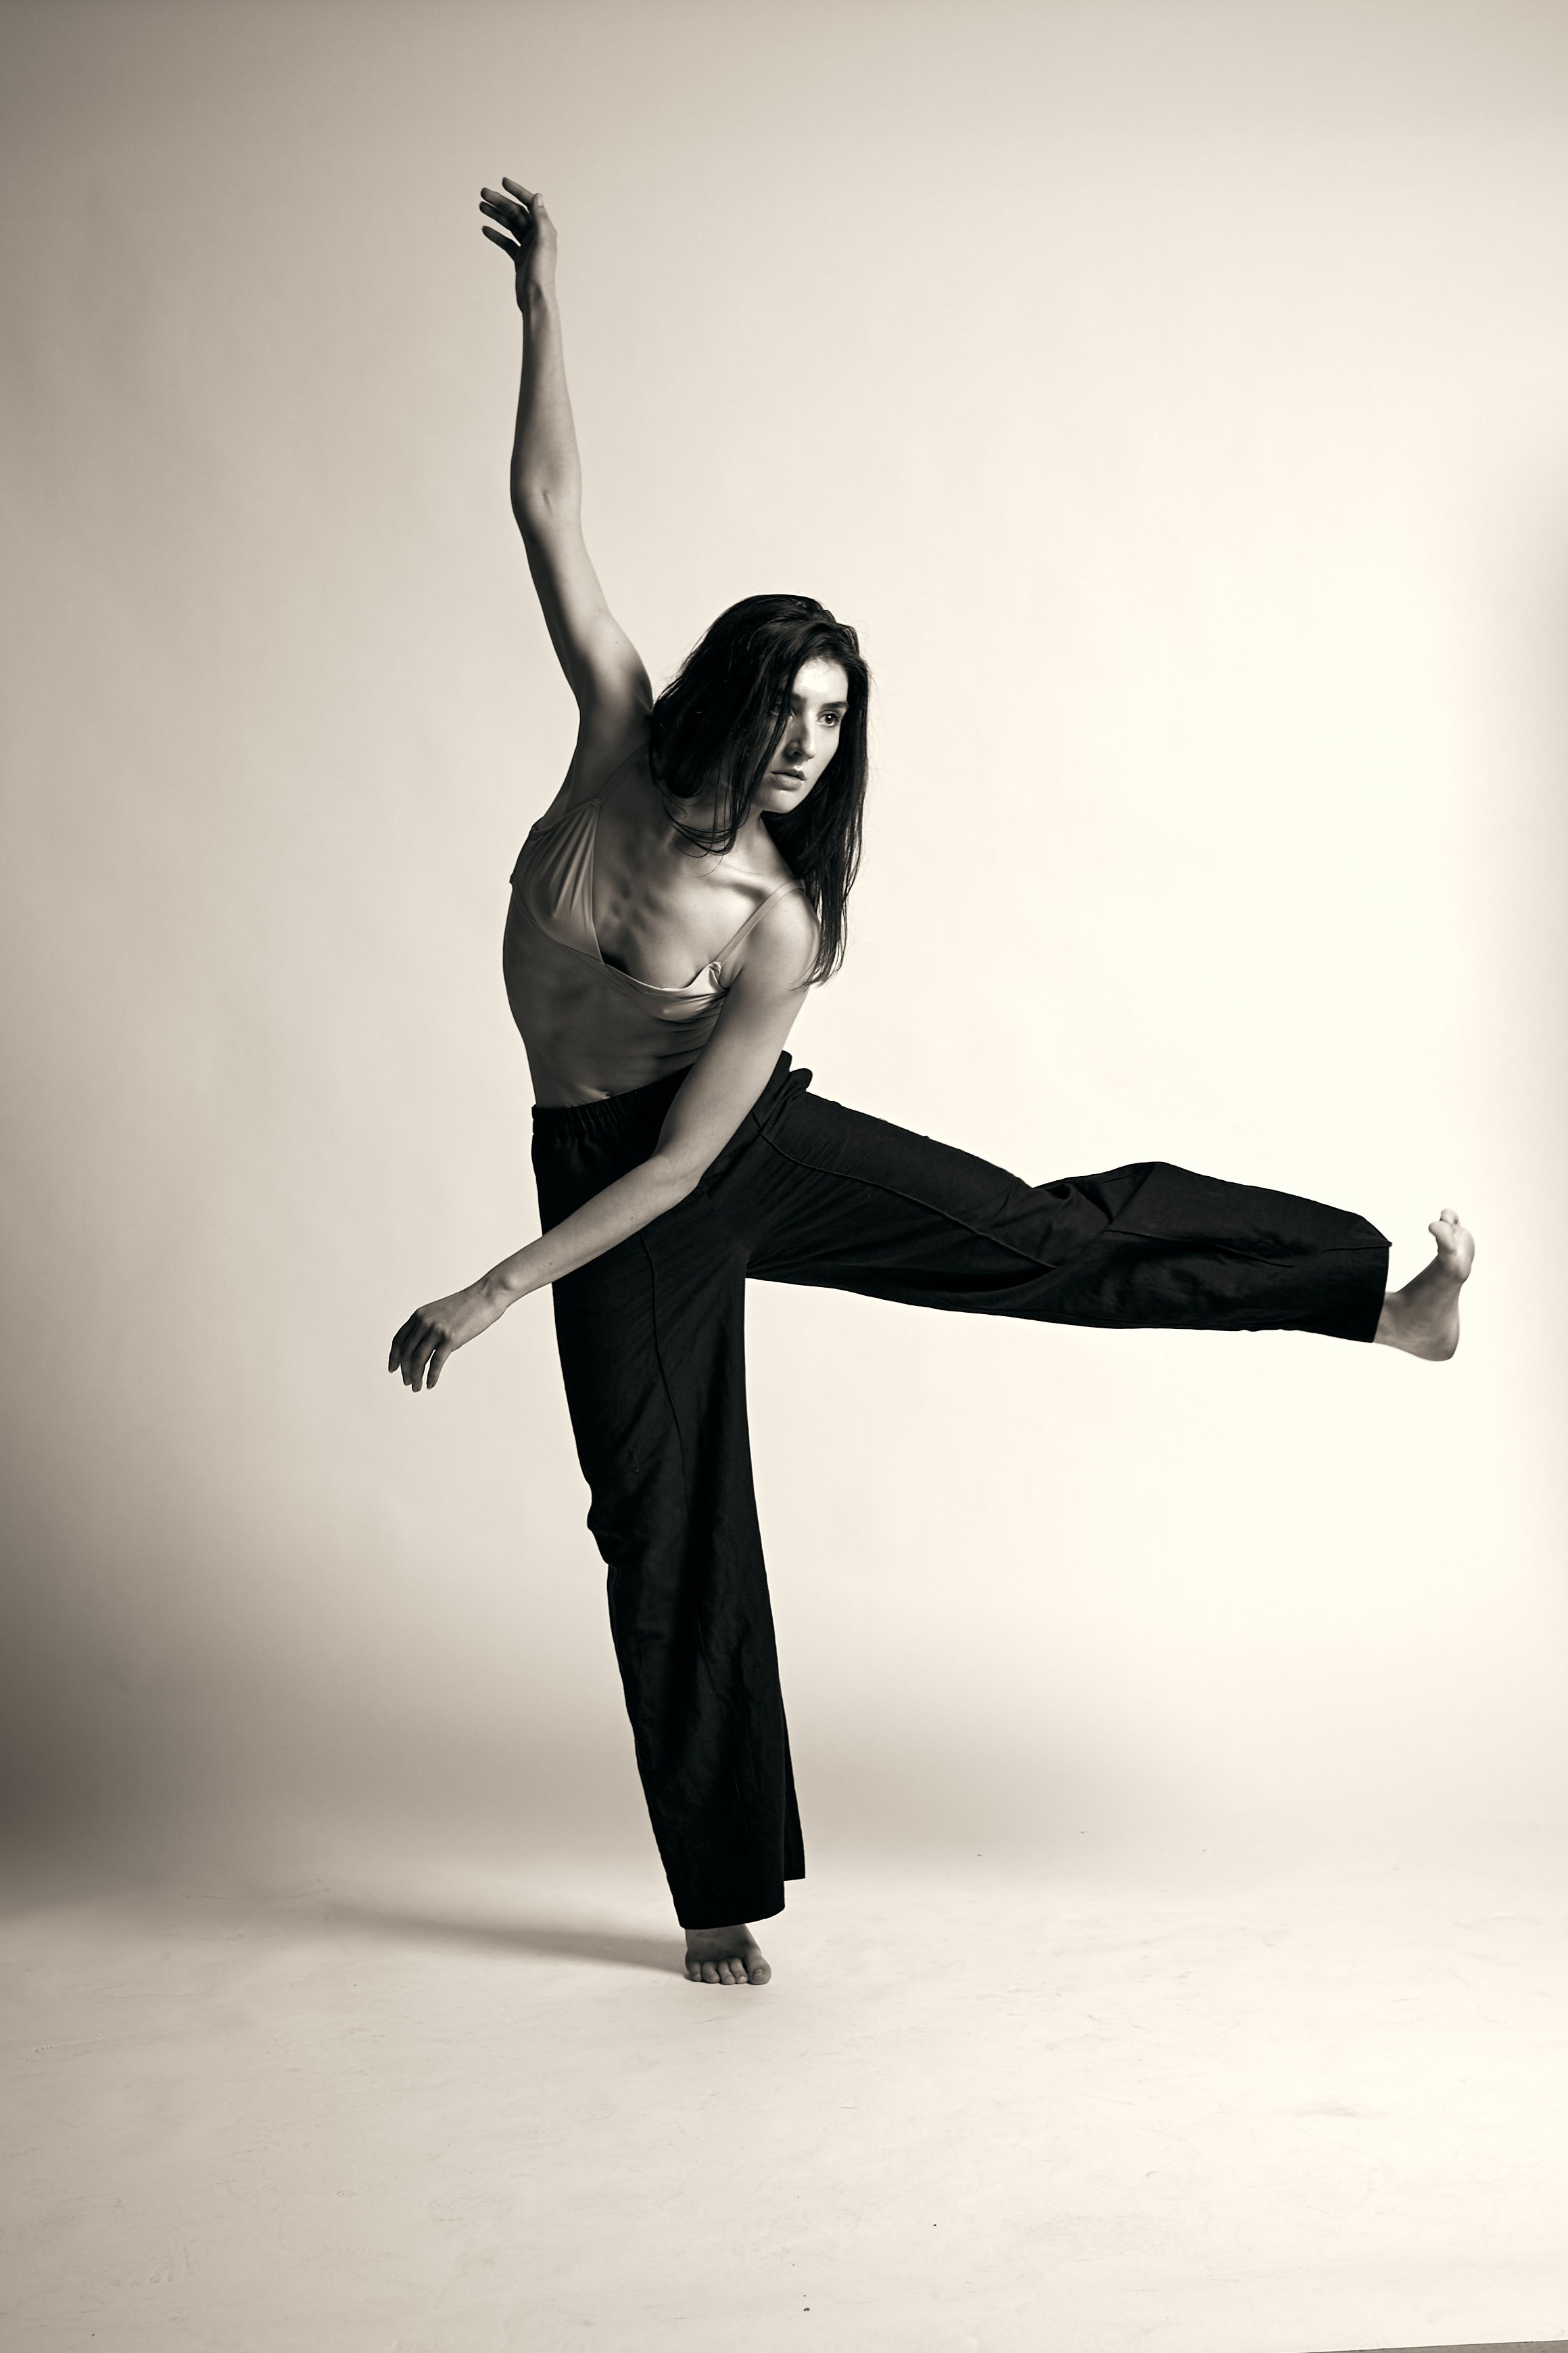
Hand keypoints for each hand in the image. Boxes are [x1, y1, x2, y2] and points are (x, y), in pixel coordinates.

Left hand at [388, 1276, 509, 1393]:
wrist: (485, 1296)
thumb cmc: (466, 1305)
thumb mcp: (439, 1312)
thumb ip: (427, 1326)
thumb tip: (422, 1346)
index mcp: (419, 1315)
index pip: (398, 1340)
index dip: (393, 1357)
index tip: (392, 1368)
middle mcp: (424, 1322)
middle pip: (406, 1353)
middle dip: (405, 1371)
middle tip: (407, 1382)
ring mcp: (436, 1330)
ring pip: (418, 1360)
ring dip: (416, 1376)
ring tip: (417, 1387)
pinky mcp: (450, 1339)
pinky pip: (436, 1363)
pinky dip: (431, 1376)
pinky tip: (430, 1384)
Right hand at [479, 178, 555, 306]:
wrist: (535, 298)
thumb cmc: (541, 273)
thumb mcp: (541, 241)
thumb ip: (540, 218)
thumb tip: (537, 196)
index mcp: (544, 229)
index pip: (529, 204)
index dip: (517, 191)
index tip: (502, 182)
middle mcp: (537, 236)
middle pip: (516, 213)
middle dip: (500, 202)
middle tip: (482, 194)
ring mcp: (528, 247)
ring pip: (509, 226)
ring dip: (496, 215)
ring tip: (481, 207)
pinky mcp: (520, 258)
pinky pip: (506, 242)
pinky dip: (496, 234)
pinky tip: (485, 229)